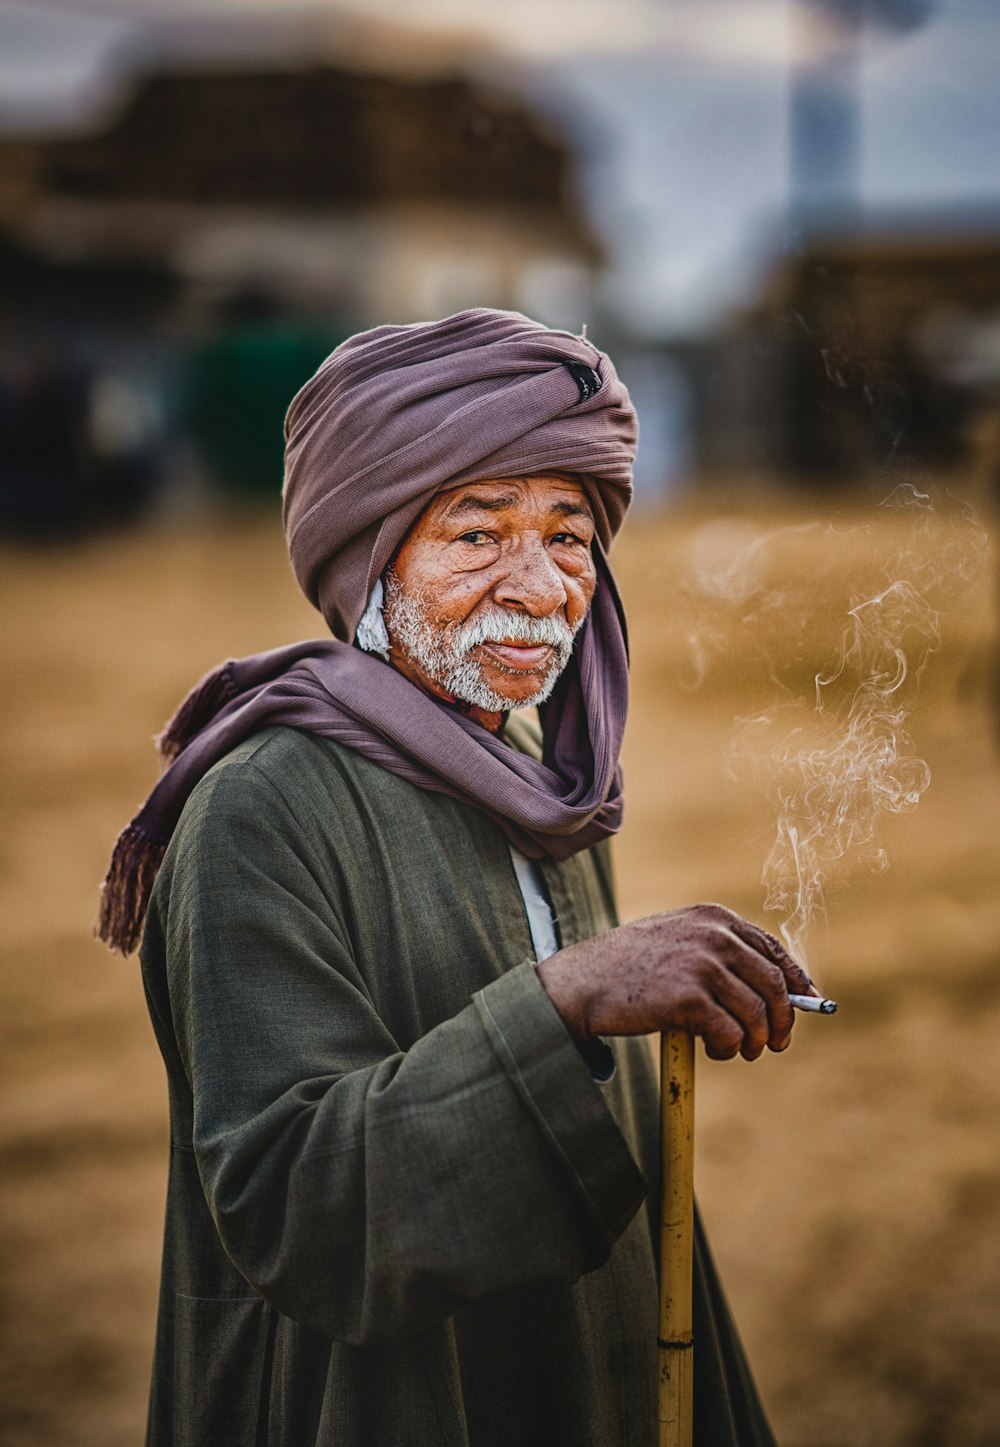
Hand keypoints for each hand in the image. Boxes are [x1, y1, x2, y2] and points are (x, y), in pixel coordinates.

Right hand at [536, 904, 813, 1060]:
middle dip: (783, 1020)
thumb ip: (718, 953)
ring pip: (757, 1013)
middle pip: (773, 984)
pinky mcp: (690, 997)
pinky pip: (731, 1033)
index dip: (795, 980)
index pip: (772, 949)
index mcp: (714, 917)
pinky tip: (714, 1050)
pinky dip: (730, 1049)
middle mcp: (714, 935)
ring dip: (755, 1041)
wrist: (583, 982)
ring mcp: (702, 965)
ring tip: (738, 1051)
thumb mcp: (678, 941)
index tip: (805, 1003)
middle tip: (775, 1044)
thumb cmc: (629, 967)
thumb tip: (772, 989)